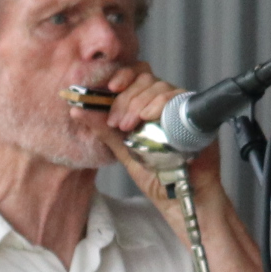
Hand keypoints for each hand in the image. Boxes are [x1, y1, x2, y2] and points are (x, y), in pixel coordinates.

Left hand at [92, 63, 224, 187]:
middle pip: (145, 78)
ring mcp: (180, 106)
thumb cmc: (154, 174)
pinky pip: (176, 97)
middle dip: (125, 99)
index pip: (135, 75)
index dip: (122, 75)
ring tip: (128, 127)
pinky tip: (147, 117)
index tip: (109, 88)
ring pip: (159, 86)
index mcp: (146, 104)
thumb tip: (76, 110)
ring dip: (138, 103)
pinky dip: (158, 104)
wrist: (178, 196)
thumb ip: (104, 130)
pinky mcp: (194, 113)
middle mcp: (164, 101)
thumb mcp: (123, 150)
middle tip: (117, 124)